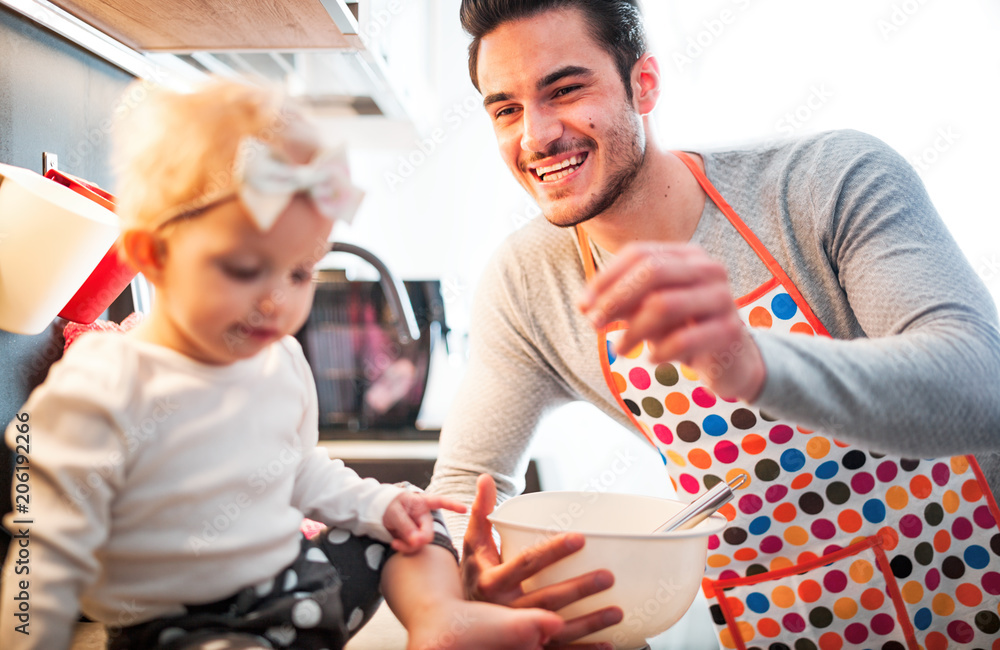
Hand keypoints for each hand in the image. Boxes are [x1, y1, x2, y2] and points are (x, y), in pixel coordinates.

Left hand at [384, 490, 466, 553]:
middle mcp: (424, 517)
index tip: (465, 509)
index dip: (453, 505)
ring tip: (394, 543)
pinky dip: (404, 548)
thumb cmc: (388, 505)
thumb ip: (406, 526)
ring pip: (421, 544)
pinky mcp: (413, 538)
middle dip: (417, 541)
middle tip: (399, 543)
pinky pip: (413, 548)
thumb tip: (418, 542)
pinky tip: (394, 544)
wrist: (377, 512)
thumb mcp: (394, 512)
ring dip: (408, 546)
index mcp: (422, 503)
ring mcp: (419, 528)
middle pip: (429, 534)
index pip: (440, 502)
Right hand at [462, 474, 622, 648]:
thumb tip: (486, 479)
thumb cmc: (474, 574)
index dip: (552, 550)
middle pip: (546, 599)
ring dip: (589, 623)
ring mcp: (518, 634)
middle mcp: (505, 610)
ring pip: (557, 630)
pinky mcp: (528, 648)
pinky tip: (608, 644)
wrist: (458, 619)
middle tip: (607, 576)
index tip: (579, 538)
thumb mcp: (473, 545)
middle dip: (578, 589)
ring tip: (617, 612)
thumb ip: (481, 512)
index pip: (526, 563)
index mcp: (492, 582)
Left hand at [578, 242, 765, 401]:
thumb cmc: (682, 328)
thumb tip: (586, 304)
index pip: (639, 253)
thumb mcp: (647, 311)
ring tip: (618, 349)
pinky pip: (685, 338)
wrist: (729, 361)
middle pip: (653, 270)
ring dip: (633, 330)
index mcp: (687, 255)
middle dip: (616, 297)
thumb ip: (621, 302)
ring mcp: (723, 298)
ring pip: (665, 304)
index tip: (583, 305)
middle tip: (593, 324)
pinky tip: (650, 359)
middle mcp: (708, 268)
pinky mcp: (729, 330)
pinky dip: (660, 351)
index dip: (606, 278)